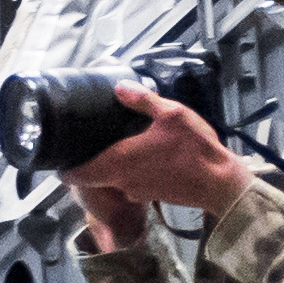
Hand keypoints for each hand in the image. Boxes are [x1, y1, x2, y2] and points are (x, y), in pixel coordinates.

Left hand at [74, 93, 247, 230]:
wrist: (220, 183)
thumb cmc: (194, 149)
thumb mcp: (172, 115)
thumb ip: (143, 100)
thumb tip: (119, 86)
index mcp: (118, 162)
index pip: (75, 176)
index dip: (64, 168)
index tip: (63, 155)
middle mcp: (121, 181)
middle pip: (91, 178)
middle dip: (88, 163)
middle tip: (90, 144)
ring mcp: (135, 192)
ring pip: (112, 181)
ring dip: (112, 167)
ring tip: (118, 146)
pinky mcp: (150, 196)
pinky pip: (131, 184)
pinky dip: (130, 173)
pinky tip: (142, 158)